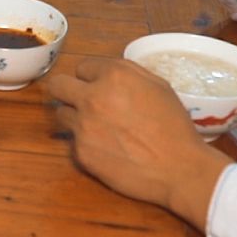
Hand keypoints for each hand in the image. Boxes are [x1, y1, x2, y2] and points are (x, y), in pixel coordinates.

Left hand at [45, 57, 230, 228]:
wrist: (179, 169)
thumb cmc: (174, 126)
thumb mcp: (158, 86)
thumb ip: (127, 74)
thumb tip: (107, 74)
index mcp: (114, 76)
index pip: (82, 67)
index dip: (92, 78)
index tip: (101, 88)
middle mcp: (92, 97)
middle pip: (57, 85)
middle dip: (67, 90)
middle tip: (80, 100)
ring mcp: (83, 126)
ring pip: (61, 113)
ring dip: (75, 117)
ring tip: (97, 128)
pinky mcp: (81, 152)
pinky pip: (74, 141)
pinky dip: (86, 143)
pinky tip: (107, 150)